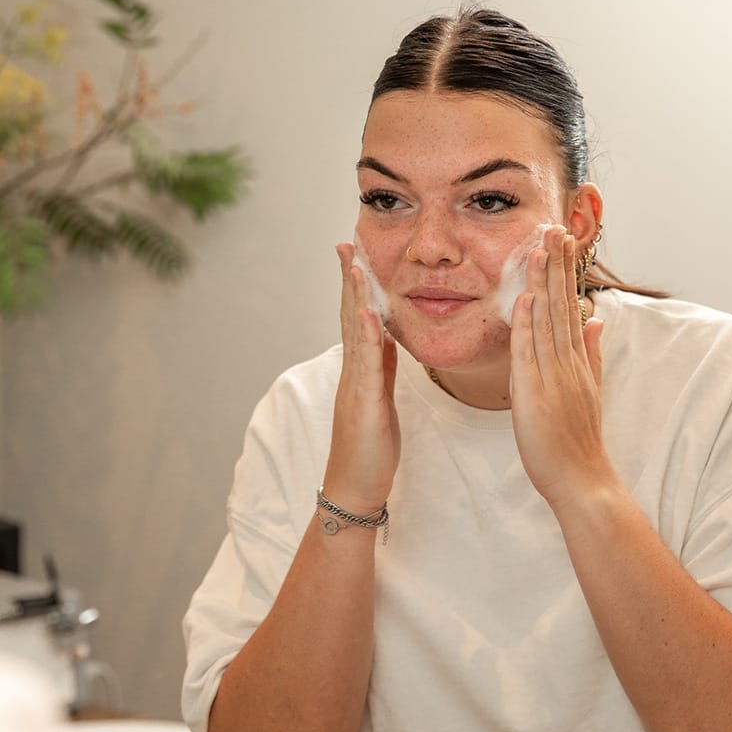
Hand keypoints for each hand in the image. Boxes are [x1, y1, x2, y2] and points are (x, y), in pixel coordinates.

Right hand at [321, 244, 399, 514]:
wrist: (355, 487)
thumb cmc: (370, 448)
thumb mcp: (379, 398)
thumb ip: (380, 366)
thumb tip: (385, 335)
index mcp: (362, 371)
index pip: (358, 319)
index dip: (357, 287)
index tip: (358, 255)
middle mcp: (353, 372)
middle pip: (349, 316)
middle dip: (349, 279)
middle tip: (346, 244)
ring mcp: (355, 386)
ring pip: (353, 334)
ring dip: (352, 296)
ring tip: (354, 263)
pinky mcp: (363, 403)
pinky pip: (365, 364)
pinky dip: (364, 336)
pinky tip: (365, 311)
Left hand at [509, 225, 610, 510]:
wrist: (582, 480)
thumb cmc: (579, 441)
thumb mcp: (589, 390)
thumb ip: (592, 353)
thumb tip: (596, 319)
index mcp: (577, 361)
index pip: (569, 306)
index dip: (565, 272)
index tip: (562, 241)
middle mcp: (568, 362)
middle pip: (561, 305)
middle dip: (557, 265)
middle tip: (555, 227)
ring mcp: (553, 376)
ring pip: (547, 320)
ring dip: (543, 282)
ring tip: (541, 247)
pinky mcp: (536, 393)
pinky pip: (529, 352)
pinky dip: (527, 323)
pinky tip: (525, 297)